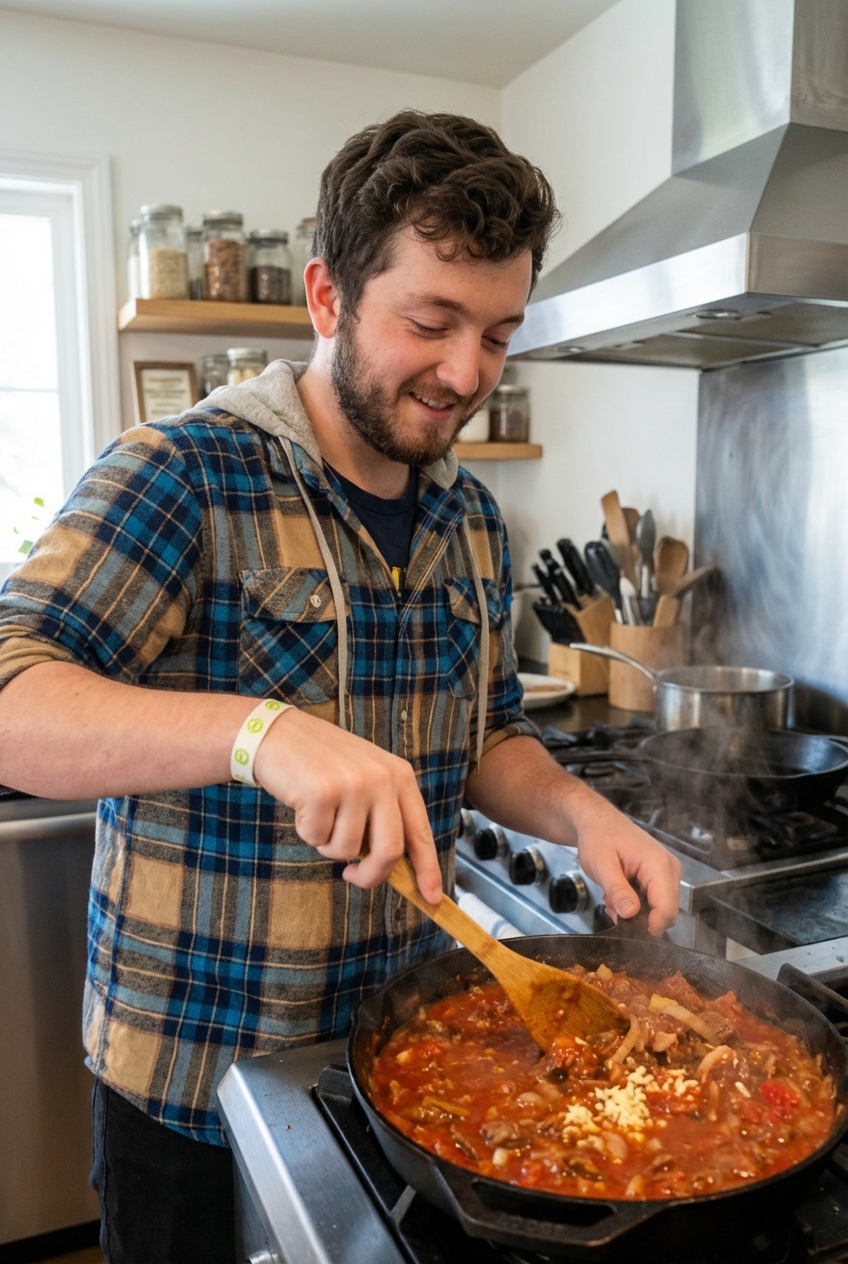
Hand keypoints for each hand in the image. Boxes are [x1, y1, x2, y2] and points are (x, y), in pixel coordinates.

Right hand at [253, 708, 442, 902]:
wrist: (280, 735)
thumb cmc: (322, 764)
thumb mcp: (365, 779)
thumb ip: (382, 815)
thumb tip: (393, 866)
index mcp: (400, 776)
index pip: (420, 832)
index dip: (427, 869)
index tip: (432, 898)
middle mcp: (382, 779)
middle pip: (389, 851)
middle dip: (370, 876)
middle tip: (351, 875)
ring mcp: (354, 785)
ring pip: (348, 850)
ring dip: (328, 844)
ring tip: (319, 813)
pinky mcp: (323, 793)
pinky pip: (318, 839)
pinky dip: (307, 832)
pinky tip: (303, 804)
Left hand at [575, 806, 681, 935]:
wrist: (597, 822)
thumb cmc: (598, 838)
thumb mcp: (601, 865)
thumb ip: (618, 890)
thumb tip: (631, 914)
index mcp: (659, 865)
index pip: (666, 909)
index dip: (649, 928)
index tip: (626, 933)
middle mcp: (670, 870)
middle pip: (667, 913)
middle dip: (639, 920)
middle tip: (612, 908)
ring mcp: (668, 874)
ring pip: (660, 911)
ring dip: (635, 913)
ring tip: (613, 898)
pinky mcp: (661, 878)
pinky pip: (655, 903)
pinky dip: (636, 906)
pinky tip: (619, 895)